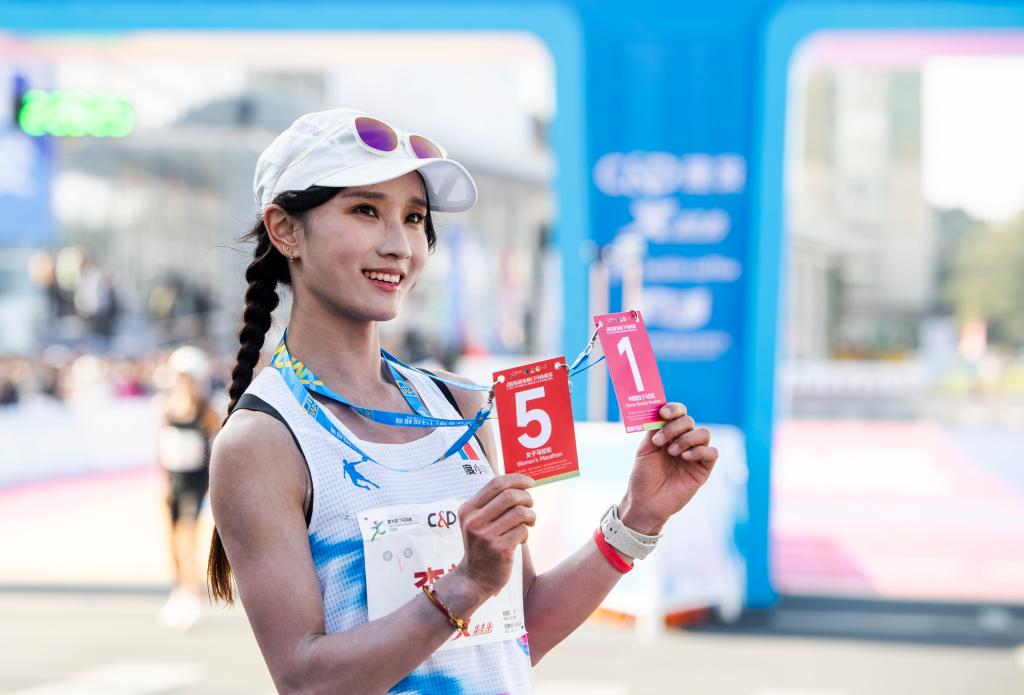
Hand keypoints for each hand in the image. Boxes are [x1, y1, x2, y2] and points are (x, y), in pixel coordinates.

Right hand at [456, 474, 535, 597]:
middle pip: (510, 496)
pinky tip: (520, 539)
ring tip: (528, 523)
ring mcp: (486, 536)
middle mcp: (474, 521)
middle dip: (527, 498)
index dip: (517, 479)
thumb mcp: (478, 522)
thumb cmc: (482, 546)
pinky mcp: (499, 549)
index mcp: (468, 509)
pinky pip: (523, 531)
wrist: (474, 579)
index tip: (530, 482)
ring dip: (530, 516)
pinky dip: (526, 533)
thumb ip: (492, 503)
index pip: (495, 484)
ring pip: (520, 513)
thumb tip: (520, 483)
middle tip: (530, 506)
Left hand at [619, 403, 717, 534]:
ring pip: (704, 433)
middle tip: (660, 441)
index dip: (674, 409)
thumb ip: (654, 429)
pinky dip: (699, 451)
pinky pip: (712, 452)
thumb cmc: (643, 476)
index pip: (678, 413)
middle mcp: (683, 441)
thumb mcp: (645, 449)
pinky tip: (685, 458)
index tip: (663, 413)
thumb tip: (659, 410)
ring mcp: (694, 454)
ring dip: (687, 438)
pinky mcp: (703, 469)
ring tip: (672, 452)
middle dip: (675, 427)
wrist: (645, 501)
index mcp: (669, 434)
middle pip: (689, 421)